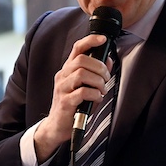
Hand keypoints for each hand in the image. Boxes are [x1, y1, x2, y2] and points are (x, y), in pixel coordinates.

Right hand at [33, 34, 112, 161]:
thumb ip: (97, 73)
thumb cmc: (74, 105)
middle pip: (81, 60)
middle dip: (99, 67)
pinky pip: (82, 92)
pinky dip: (94, 94)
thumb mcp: (86, 86)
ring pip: (81, 74)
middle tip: (105, 78)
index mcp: (68, 70)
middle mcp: (63, 76)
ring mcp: (62, 88)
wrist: (57, 126)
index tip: (103, 39)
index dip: (90, 40)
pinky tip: (96, 99)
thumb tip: (108, 59)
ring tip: (101, 89)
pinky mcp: (65, 102)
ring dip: (97, 81)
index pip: (77, 48)